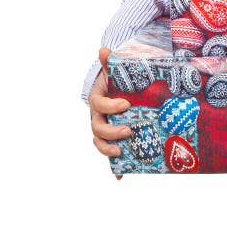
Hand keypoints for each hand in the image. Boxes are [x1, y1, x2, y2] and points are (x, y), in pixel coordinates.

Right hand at [89, 47, 131, 179]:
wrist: (115, 90)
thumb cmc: (115, 82)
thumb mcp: (113, 71)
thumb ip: (109, 62)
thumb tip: (103, 49)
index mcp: (98, 101)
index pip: (99, 105)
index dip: (110, 106)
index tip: (126, 103)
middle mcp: (98, 117)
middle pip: (98, 129)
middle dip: (111, 132)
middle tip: (128, 130)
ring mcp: (104, 129)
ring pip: (100, 143)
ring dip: (108, 150)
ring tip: (122, 151)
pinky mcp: (112, 139)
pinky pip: (110, 155)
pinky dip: (114, 168)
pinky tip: (120, 176)